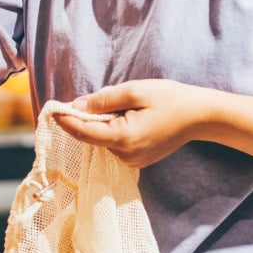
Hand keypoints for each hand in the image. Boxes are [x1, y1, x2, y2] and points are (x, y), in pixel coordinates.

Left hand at [53, 79, 216, 167]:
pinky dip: (114, 129)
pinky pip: (115, 143)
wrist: (201, 116)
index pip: (83, 132)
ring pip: (103, 139)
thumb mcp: (134, 91)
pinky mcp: (138, 159)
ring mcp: (132, 160)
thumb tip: (76, 105)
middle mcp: (125, 155)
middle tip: (91, 99)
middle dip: (86, 118)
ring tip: (126, 107)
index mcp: (123, 138)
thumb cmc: (169, 99)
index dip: (65, 120)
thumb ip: (103, 100)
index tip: (52, 109)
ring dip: (104, 123)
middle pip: (92, 136)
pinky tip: (131, 117)